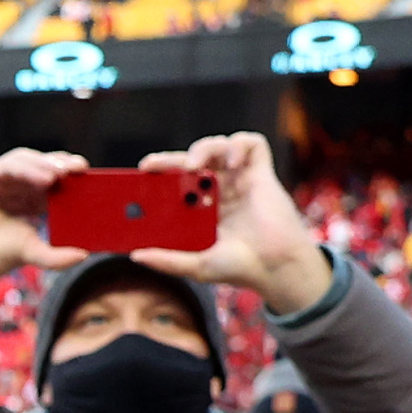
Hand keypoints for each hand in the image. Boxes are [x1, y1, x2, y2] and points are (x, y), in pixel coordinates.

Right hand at [0, 148, 90, 313]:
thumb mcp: (33, 251)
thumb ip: (57, 255)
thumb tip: (83, 255)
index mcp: (25, 199)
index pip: (49, 179)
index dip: (67, 175)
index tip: (87, 176)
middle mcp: (10, 186)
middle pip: (38, 166)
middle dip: (60, 165)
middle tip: (80, 168)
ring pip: (24, 161)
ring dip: (45, 164)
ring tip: (61, 174)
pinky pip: (7, 165)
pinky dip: (27, 168)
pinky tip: (45, 177)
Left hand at [127, 133, 333, 309]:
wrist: (276, 269)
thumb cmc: (240, 267)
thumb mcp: (197, 265)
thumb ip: (168, 260)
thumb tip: (135, 256)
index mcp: (201, 206)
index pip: (175, 180)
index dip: (159, 172)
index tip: (141, 174)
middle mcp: (219, 189)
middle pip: (192, 160)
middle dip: (172, 159)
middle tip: (153, 166)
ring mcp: (240, 180)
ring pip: (218, 146)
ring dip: (203, 148)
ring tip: (194, 166)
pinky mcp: (262, 174)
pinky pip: (253, 144)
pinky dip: (239, 144)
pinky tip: (231, 162)